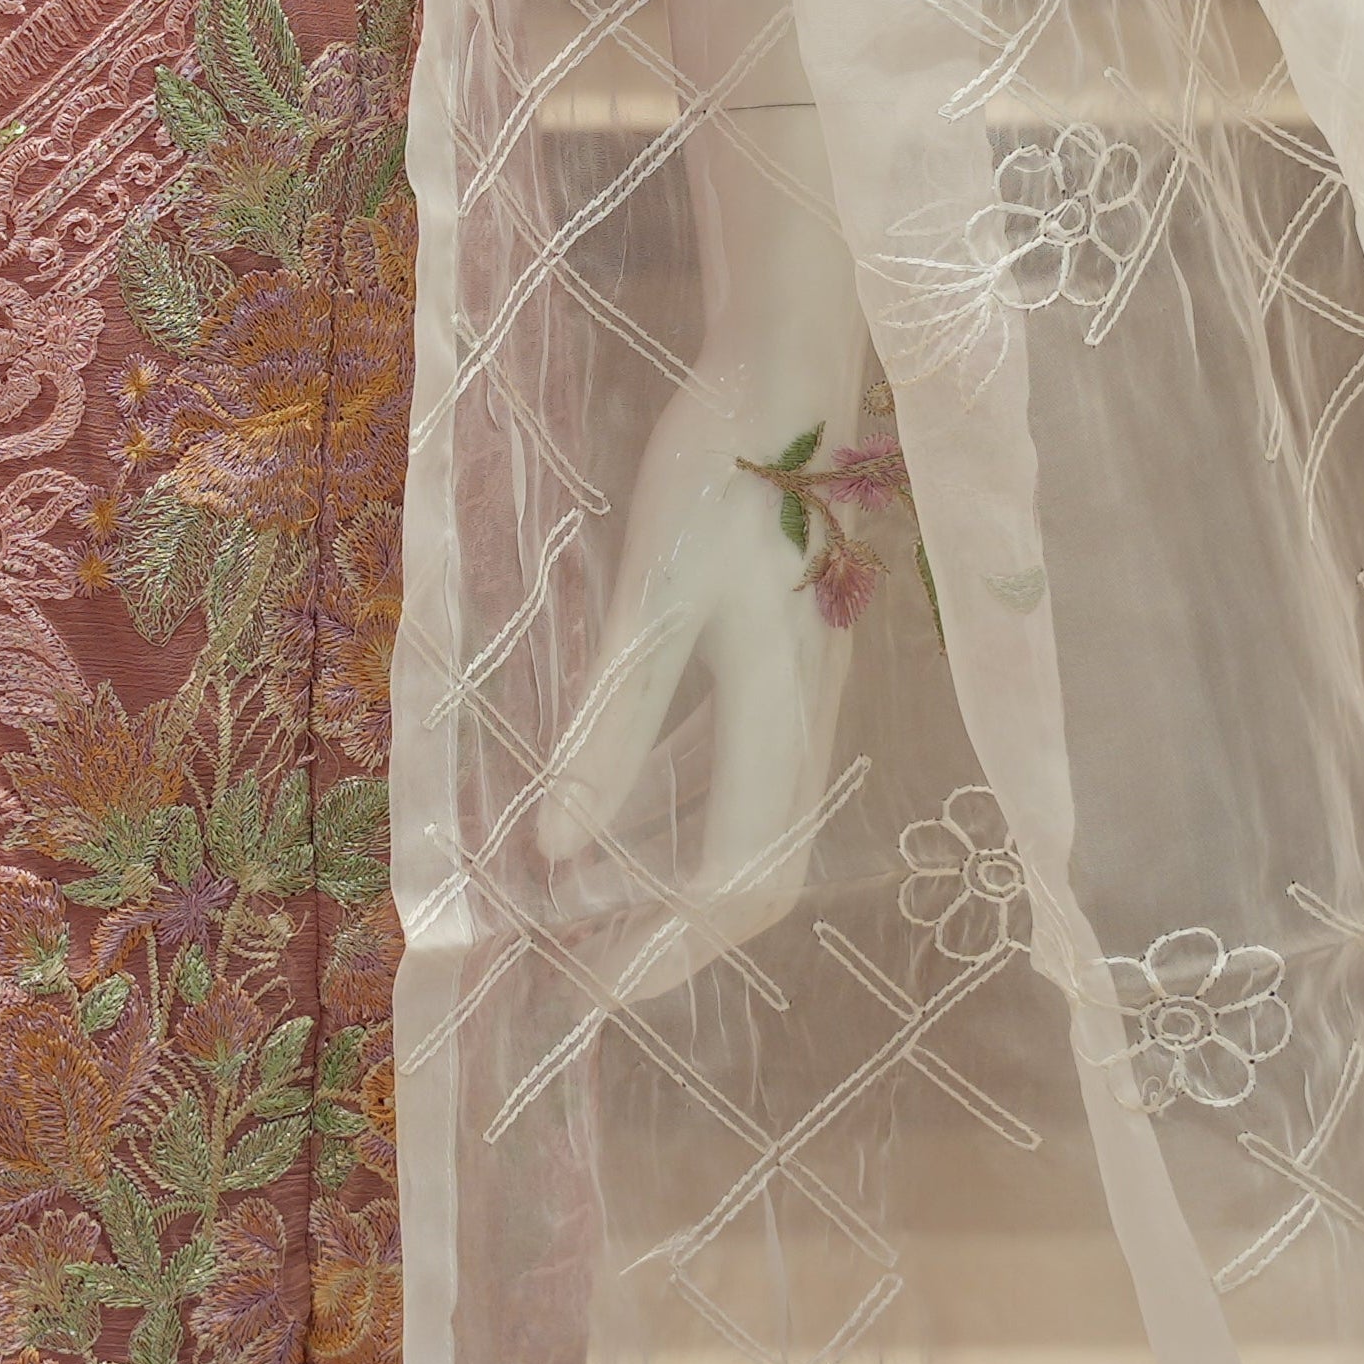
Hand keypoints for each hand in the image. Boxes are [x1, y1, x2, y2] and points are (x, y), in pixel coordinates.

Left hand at [538, 319, 860, 936]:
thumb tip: (559, 851)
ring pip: (743, 827)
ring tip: (577, 911)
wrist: (794, 370)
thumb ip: (612, 727)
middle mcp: (803, 726)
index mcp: (778, 722)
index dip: (662, 949)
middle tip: (578, 974)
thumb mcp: (653, 601)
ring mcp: (799, 694)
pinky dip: (671, 812)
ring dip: (664, 880)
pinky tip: (613, 812)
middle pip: (751, 875)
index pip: (731, 882)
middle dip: (668, 939)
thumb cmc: (724, 473)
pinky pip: (733, 773)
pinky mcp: (782, 659)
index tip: (585, 992)